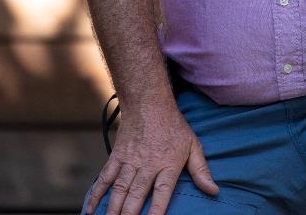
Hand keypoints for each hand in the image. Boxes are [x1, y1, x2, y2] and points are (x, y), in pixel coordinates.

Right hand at [84, 102, 217, 214]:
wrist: (148, 102)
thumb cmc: (173, 126)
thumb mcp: (193, 145)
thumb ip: (201, 171)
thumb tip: (214, 191)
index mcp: (167, 164)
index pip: (162, 191)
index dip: (157, 209)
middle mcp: (147, 164)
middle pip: (137, 193)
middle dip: (129, 214)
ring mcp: (129, 161)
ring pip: (120, 188)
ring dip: (113, 208)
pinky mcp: (117, 156)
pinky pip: (105, 177)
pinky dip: (97, 193)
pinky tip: (91, 208)